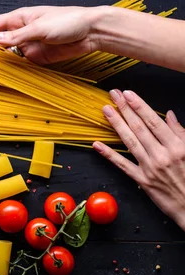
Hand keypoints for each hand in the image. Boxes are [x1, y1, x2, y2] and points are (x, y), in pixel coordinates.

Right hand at [0, 6, 103, 64]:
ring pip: (1, 60)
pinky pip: (16, 69)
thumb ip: (16, 36)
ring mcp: (25, 47)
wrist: (92, 32)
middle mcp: (18, 33)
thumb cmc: (69, 21)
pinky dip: (5, 76)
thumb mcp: (41, 27)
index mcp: (17, 19)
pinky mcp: (34, 60)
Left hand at [93, 90, 184, 229]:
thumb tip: (168, 114)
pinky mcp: (142, 180)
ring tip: (105, 110)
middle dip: (124, 109)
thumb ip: (180, 132)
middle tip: (113, 95)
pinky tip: (97, 144)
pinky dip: (109, 154)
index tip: (128, 94)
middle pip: (139, 128)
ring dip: (116, 124)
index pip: (153, 121)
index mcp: (177, 146)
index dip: (139, 106)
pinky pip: (122, 165)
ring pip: (129, 141)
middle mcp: (162, 155)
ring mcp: (150, 168)